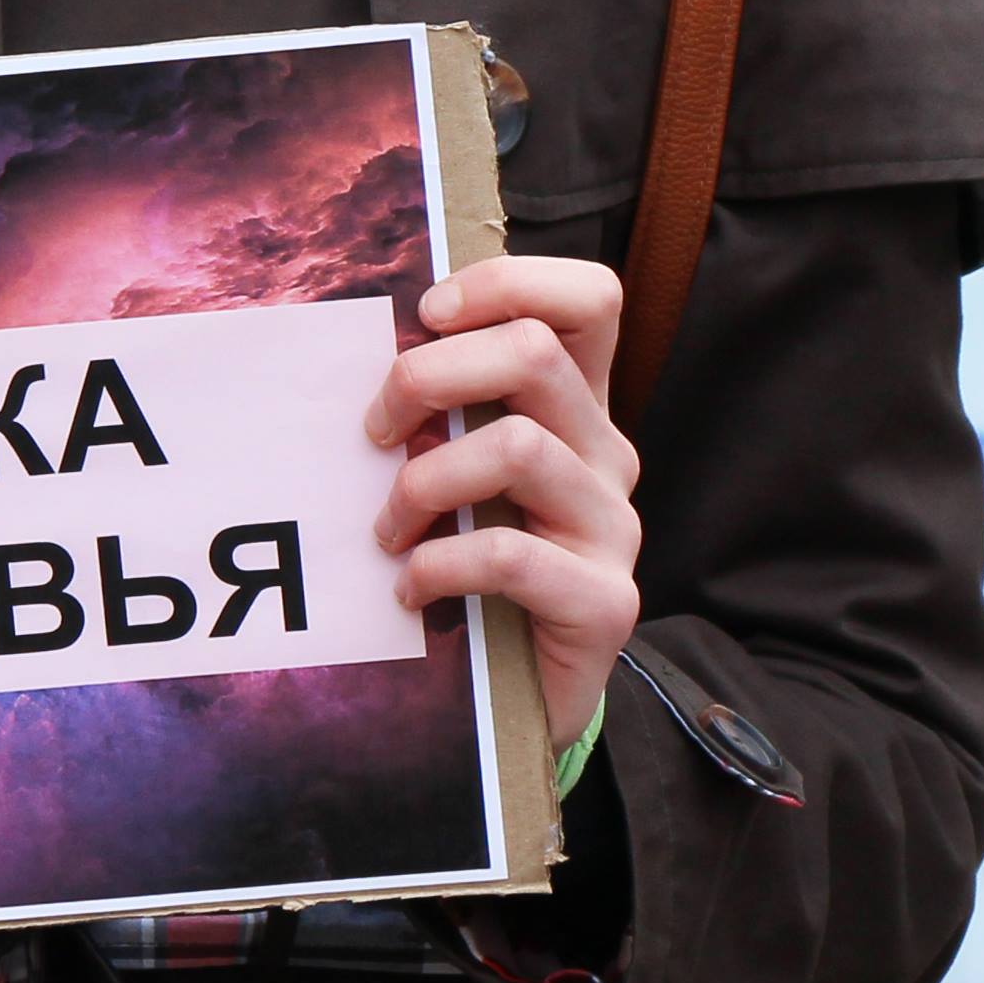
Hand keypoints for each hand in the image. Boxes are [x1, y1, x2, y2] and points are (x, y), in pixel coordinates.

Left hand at [364, 253, 641, 757]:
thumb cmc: (476, 569)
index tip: (427, 314)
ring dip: (424, 480)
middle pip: (534, 353)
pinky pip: (509, 554)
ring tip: (387, 529)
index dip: (509, 283)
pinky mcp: (605, 601)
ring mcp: (613, 527)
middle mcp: (606, 454)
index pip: (590, 300)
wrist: (524, 700)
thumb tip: (370, 368)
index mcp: (576, 408)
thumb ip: (438, 415)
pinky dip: (440, 564)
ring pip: (518, 446)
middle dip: (429, 374)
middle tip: (373, 430)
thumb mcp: (458, 476)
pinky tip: (411, 590)